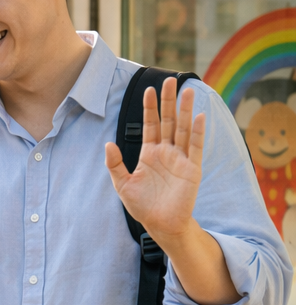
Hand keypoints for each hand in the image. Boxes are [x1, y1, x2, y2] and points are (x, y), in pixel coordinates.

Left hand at [104, 78, 205, 243]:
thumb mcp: (122, 184)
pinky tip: (198, 116)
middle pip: (169, 121)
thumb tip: (107, 144)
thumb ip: (114, 164)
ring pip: (184, 129)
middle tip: (170, 80)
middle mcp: (166, 152)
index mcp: (150, 153)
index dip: (150, 108)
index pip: (150, 125)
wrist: (159, 224)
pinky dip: (198, 132)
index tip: (149, 89)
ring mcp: (181, 159)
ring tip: (187, 90)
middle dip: (169, 101)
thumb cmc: (142, 205)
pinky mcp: (192, 169)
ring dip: (185, 110)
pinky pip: (196, 147)